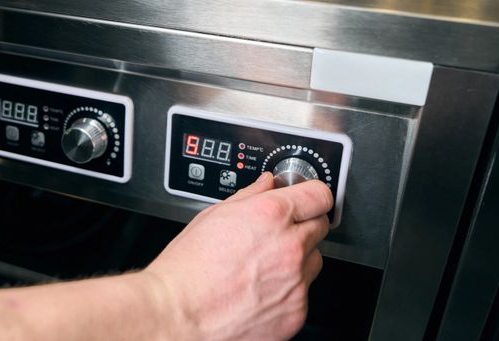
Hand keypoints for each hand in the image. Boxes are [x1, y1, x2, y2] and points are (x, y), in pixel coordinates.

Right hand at [144, 172, 332, 340]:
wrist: (178, 313)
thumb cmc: (188, 268)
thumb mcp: (214, 215)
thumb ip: (250, 195)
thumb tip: (267, 184)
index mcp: (271, 215)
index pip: (319, 195)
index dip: (312, 195)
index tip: (307, 199)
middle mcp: (290, 247)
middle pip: (320, 227)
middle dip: (302, 226)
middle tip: (276, 236)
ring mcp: (296, 282)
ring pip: (314, 261)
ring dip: (298, 260)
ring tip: (263, 267)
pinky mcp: (296, 313)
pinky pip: (303, 294)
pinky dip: (287, 292)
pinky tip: (259, 290)